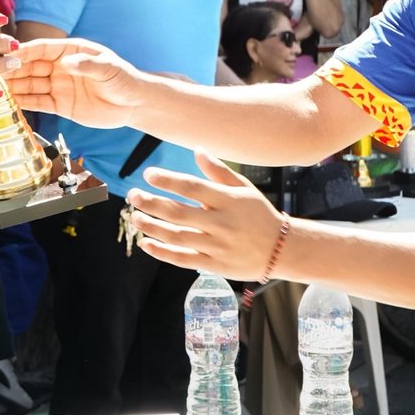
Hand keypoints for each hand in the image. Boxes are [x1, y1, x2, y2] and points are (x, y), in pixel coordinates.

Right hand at [6, 39, 144, 129]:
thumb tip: (66, 63)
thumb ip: (87, 65)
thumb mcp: (108, 69)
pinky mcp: (60, 105)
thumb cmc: (124, 80)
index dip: (23, 51)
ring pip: (31, 85)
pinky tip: (7, 104)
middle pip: (31, 67)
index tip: (5, 54)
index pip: (41, 49)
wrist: (134, 105)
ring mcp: (59, 86)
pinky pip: (38, 103)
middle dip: (11, 69)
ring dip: (13, 87)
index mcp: (70, 51)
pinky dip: (23, 103)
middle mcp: (61, 66)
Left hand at [126, 150, 284, 278]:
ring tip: (135, 218)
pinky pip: (184, 259)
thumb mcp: (244, 188)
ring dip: (152, 227)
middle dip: (151, 203)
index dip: (168, 180)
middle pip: (179, 212)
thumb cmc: (258, 214)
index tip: (148, 174)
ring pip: (177, 236)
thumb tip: (197, 149)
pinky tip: (146, 243)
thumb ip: (218, 171)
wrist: (281, 249)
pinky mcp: (215, 265)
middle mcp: (221, 223)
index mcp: (228, 200)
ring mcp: (217, 246)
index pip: (192, 187)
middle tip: (133, 196)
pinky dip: (162, 252)